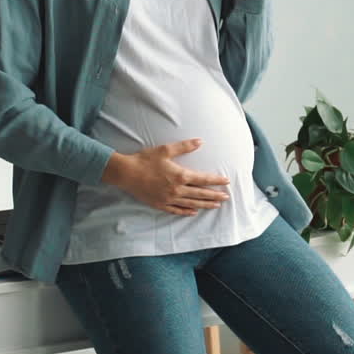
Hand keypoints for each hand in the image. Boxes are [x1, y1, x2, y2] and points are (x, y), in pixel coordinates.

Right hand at [102, 139, 229, 216]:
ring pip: (191, 204)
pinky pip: (176, 210)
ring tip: (216, 206)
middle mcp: (177, 190)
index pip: (203, 179)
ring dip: (205, 204)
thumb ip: (184, 146)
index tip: (227, 182)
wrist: (126, 173)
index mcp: (180, 175)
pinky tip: (194, 212)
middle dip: (215, 195)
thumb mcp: (165, 150)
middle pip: (200, 193)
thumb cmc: (145, 160)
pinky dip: (186, 212)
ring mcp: (169, 199)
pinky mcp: (160, 204)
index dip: (216, 180)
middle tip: (226, 197)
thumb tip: (200, 141)